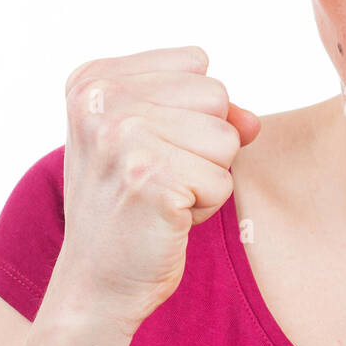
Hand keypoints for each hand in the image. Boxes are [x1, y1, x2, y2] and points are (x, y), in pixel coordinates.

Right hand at [49, 45, 259, 335]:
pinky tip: (167, 218)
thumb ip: (210, 111)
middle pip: (216, 96)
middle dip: (204, 144)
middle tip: (157, 177)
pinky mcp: (149, 179)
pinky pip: (223, 180)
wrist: (96, 281)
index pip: (197, 64)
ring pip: (227, 139)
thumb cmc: (131, 206)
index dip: (191, 112)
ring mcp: (121, 137)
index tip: (148, 148)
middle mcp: (99, 99)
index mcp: (94, 78)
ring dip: (208, 176)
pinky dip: (206, 206)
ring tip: (163, 196)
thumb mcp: (161, 139)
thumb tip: (252, 122)